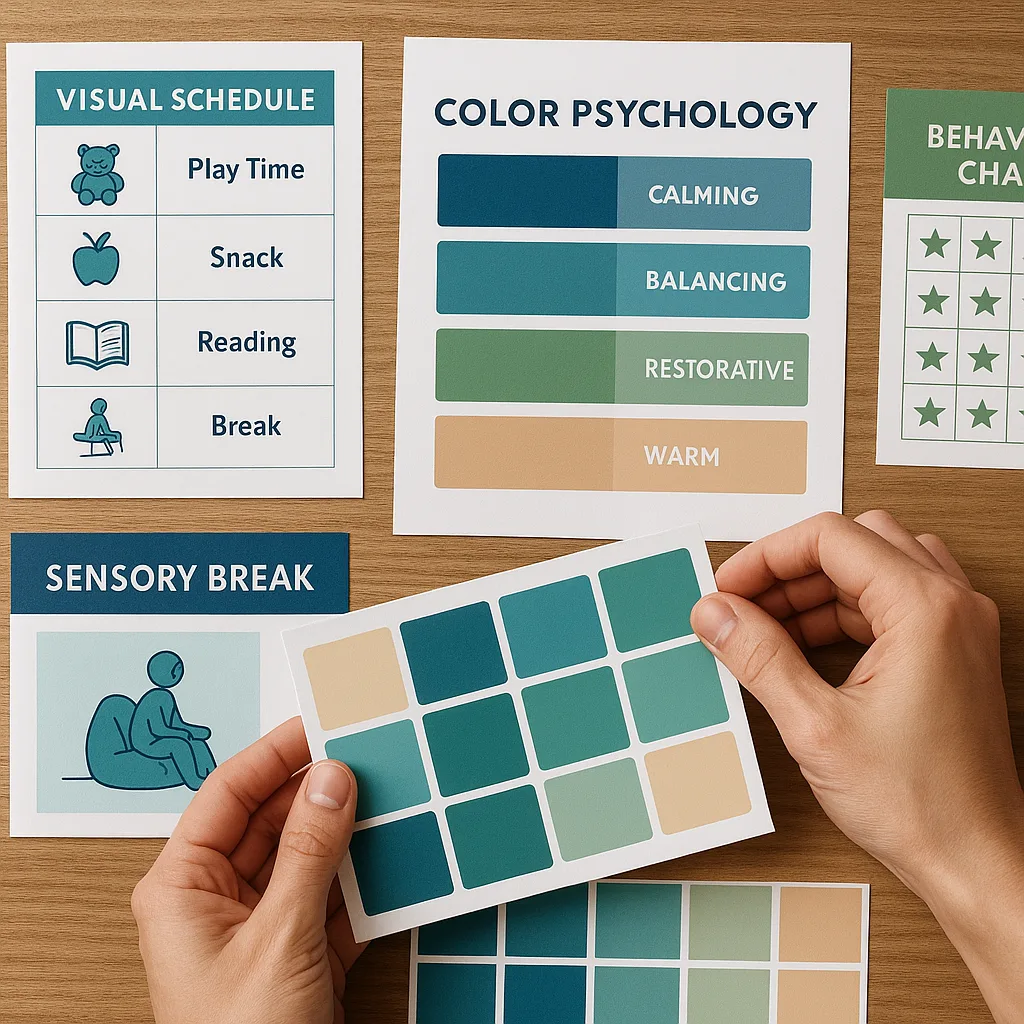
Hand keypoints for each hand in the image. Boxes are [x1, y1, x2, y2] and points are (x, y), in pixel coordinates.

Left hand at [132, 718, 364, 1023]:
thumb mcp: (278, 938)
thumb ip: (308, 852)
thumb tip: (331, 779)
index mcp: (182, 885)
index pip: (228, 794)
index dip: (274, 753)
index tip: (319, 724)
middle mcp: (216, 897)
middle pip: (270, 819)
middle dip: (318, 791)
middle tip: (366, 757)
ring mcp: (259, 923)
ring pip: (305, 854)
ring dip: (345, 831)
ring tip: (386, 796)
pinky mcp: (295, 949)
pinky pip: (330, 892)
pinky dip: (360, 876)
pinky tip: (390, 854)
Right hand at [690, 511, 1023, 1022]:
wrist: (975, 861)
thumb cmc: (921, 805)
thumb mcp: (815, 726)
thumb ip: (758, 657)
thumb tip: (716, 615)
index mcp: (924, 609)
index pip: (830, 538)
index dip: (766, 557)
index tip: (727, 588)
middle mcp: (950, 605)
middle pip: (853, 543)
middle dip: (788, 569)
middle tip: (742, 605)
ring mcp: (956, 627)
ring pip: (872, 568)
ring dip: (814, 589)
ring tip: (764, 629)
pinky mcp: (951, 652)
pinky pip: (889, 602)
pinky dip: (841, 612)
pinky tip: (802, 648)